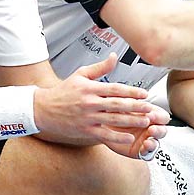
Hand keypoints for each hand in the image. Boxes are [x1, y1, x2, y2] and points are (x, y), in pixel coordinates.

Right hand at [32, 56, 169, 151]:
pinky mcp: (84, 130)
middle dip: (136, 107)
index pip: (115, 88)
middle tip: (150, 108)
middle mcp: (89, 103)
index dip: (132, 91)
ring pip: (113, 120)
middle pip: (117, 104)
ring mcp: (87, 118)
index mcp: (90, 88)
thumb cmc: (63, 92)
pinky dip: (117, 137)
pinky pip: (104, 134)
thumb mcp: (80, 75)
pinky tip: (129, 138)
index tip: (145, 94)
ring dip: (131, 121)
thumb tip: (114, 56)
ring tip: (145, 121)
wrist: (43, 109)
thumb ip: (100, 67)